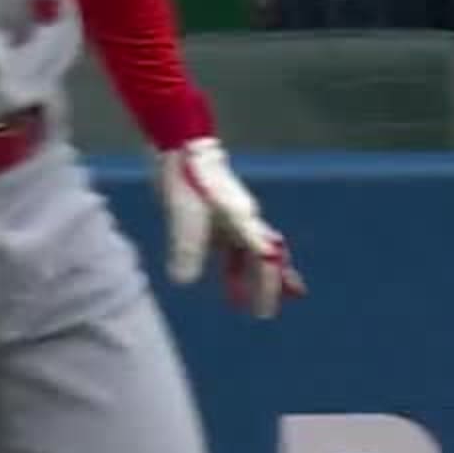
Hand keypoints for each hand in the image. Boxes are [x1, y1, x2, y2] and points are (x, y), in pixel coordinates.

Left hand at [156, 137, 305, 316]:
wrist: (180, 142)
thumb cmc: (187, 174)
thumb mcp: (184, 214)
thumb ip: (186, 247)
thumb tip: (183, 280)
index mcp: (243, 220)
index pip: (265, 259)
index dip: (267, 286)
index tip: (264, 311)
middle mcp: (243, 219)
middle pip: (265, 255)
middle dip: (272, 282)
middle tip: (273, 308)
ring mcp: (230, 216)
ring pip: (246, 253)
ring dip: (247, 277)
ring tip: (240, 302)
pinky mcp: (215, 213)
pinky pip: (228, 246)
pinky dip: (229, 265)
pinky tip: (224, 278)